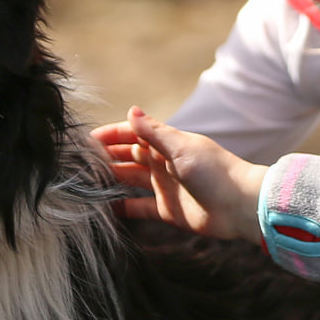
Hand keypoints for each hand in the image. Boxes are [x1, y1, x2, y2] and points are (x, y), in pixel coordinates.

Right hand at [89, 108, 266, 242]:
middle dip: (105, 157)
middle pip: (128, 156)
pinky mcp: (168, 209)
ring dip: (111, 180)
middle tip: (78, 163)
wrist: (241, 206)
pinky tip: (105, 209)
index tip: (85, 140)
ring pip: (131, 180)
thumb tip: (131, 110)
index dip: (110, 135)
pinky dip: (124, 207)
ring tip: (84, 184)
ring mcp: (165, 186)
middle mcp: (164, 162)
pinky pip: (140, 207)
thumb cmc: (215, 173)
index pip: (132, 134)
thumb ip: (154, 132)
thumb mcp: (181, 148)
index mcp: (168, 143)